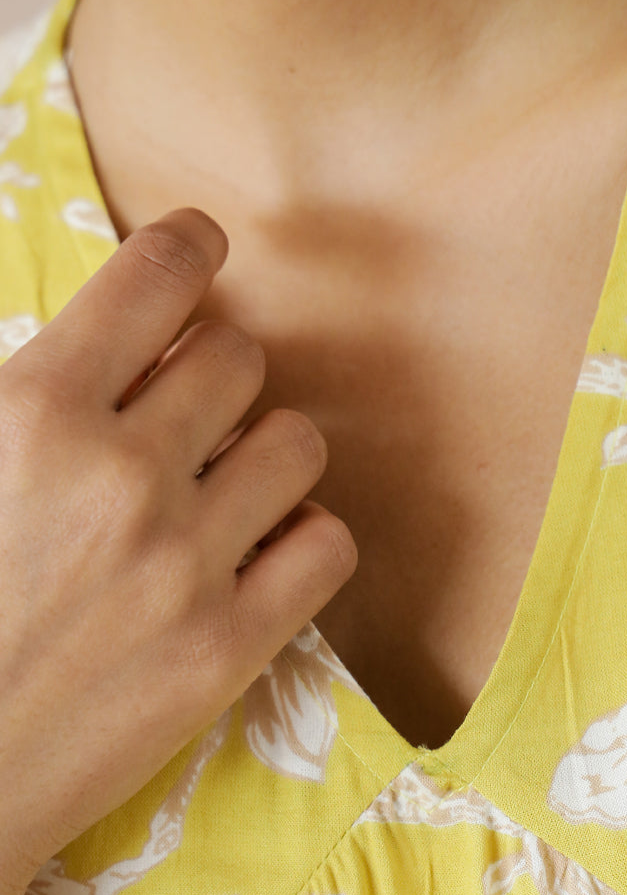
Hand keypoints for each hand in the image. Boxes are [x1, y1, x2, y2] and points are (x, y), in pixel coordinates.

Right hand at [0, 206, 356, 894]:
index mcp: (32, 410)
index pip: (157, 275)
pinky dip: (302, 537)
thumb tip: (98, 347)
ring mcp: (186, 564)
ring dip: (264, 452)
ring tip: (222, 487)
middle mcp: (122, 473)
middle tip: (183, 414)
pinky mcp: (230, 647)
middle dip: (213, 373)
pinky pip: (329, 544)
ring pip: (297, 442)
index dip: (189, 247)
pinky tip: (257, 552)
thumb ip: (23, 397)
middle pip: (238, 358)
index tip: (201, 249)